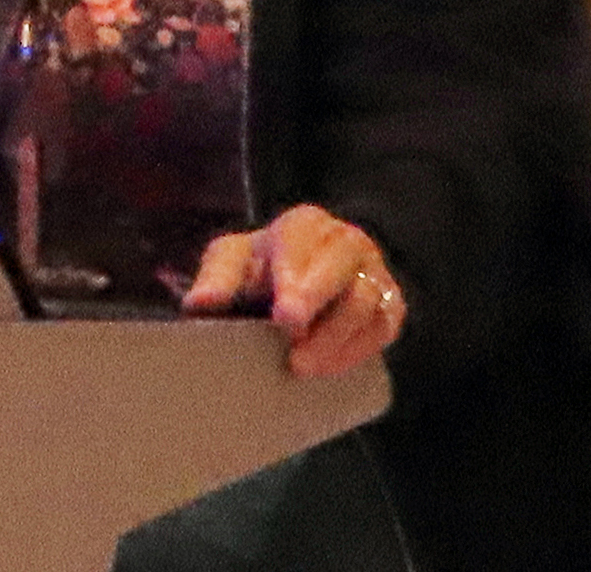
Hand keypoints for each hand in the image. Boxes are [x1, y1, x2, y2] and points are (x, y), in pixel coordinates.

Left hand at [183, 205, 403, 376]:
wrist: (304, 282)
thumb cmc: (264, 267)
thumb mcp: (233, 261)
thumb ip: (218, 277)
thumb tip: (199, 303)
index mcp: (307, 223)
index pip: (302, 241)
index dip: (293, 276)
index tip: (282, 314)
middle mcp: (348, 242)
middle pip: (340, 268)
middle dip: (316, 302)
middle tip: (291, 334)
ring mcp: (375, 274)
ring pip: (365, 302)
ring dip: (333, 337)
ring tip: (301, 365)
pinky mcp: (391, 307)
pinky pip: (382, 328)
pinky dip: (356, 350)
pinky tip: (329, 368)